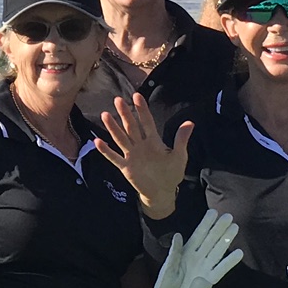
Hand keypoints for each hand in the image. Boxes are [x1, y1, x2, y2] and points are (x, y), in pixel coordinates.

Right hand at [92, 93, 190, 216]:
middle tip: (118, 99)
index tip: (137, 95)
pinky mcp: (126, 167)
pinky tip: (97, 141)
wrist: (162, 192)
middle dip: (125, 114)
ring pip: (120, 138)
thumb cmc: (171, 173)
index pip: (147, 122)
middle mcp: (140, 145)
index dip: (142, 109)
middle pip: (131, 127)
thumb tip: (190, 122)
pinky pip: (114, 158)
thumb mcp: (179, 156)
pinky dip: (106, 150)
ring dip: (113, 128)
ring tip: (105, 114)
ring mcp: (132, 155)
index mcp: (153, 141)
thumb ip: (181, 139)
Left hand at [152, 209, 243, 287]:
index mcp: (186, 251)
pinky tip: (238, 253)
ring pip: (218, 251)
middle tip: (228, 216)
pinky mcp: (210, 279)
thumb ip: (174, 253)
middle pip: (211, 240)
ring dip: (226, 240)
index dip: (205, 224)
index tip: (213, 212)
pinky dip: (229, 262)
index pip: (198, 234)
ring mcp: (205, 267)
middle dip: (219, 228)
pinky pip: (221, 269)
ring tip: (235, 228)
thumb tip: (178, 235)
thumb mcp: (166, 268)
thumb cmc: (165, 284)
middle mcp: (198, 257)